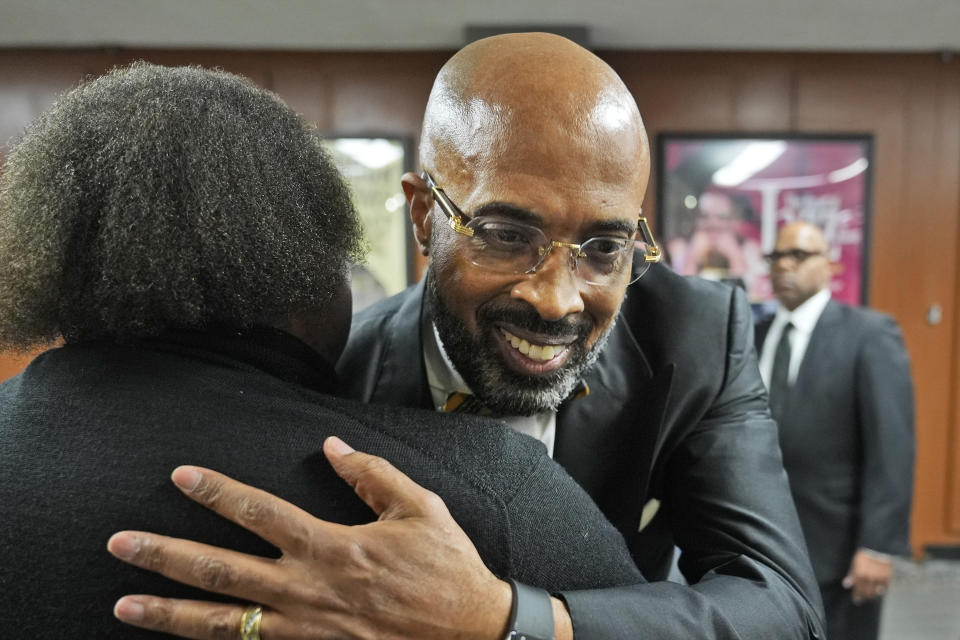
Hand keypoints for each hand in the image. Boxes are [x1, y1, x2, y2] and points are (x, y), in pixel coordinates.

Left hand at [107, 436, 511, 638]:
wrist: (469, 633)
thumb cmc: (446, 567)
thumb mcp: (419, 508)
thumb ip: (372, 474)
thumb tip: (331, 445)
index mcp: (333, 546)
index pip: (260, 512)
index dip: (217, 492)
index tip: (180, 476)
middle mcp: (308, 589)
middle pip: (221, 570)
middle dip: (165, 555)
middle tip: (120, 543)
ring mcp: (305, 629)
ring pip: (223, 621)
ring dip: (170, 611)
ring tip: (124, 603)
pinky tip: (183, 638)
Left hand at [842, 549, 892, 603]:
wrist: (879, 548)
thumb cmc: (865, 554)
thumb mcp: (855, 562)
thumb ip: (851, 574)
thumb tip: (846, 585)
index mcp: (859, 575)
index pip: (858, 590)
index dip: (857, 596)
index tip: (856, 600)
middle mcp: (869, 578)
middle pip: (866, 593)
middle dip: (864, 597)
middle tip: (863, 599)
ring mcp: (879, 579)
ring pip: (875, 593)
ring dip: (872, 595)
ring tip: (870, 596)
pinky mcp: (887, 578)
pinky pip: (884, 589)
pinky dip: (881, 591)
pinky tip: (878, 591)